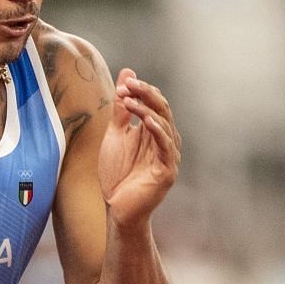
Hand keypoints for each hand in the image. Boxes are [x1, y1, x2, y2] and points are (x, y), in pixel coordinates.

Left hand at [98, 68, 179, 228]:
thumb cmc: (117, 173)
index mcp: (155, 132)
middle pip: (162, 110)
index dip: (141, 91)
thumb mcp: (115, 135)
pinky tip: (146, 121)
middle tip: (129, 84)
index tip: (124, 82)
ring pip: (164, 126)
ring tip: (131, 100)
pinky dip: (157, 132)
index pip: (154, 104)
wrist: (116, 208)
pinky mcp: (167, 171)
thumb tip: (127, 75)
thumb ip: (121, 109)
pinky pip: (165, 147)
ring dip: (147, 110)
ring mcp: (168, 156)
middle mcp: (165, 141)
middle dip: (146, 95)